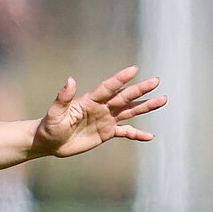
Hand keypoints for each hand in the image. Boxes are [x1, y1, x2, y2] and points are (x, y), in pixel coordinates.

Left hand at [31, 66, 165, 158]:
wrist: (50, 141)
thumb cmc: (49, 126)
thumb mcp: (55, 112)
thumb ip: (63, 97)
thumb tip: (70, 80)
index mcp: (90, 100)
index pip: (108, 87)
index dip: (120, 79)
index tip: (134, 69)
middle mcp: (102, 107)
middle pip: (124, 96)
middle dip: (140, 89)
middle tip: (156, 81)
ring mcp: (106, 119)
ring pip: (130, 111)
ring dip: (145, 106)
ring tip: (162, 100)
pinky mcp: (107, 133)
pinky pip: (125, 132)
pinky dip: (137, 134)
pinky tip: (149, 136)